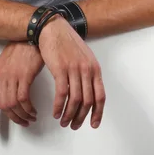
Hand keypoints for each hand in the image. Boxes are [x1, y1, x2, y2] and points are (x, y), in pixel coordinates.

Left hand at [0, 41, 44, 130]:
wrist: (32, 34)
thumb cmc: (23, 46)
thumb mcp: (9, 62)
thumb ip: (6, 76)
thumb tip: (9, 90)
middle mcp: (2, 77)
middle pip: (3, 105)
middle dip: (13, 118)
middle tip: (23, 122)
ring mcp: (12, 76)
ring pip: (13, 104)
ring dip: (22, 115)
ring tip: (31, 117)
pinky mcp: (24, 75)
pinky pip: (24, 99)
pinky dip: (29, 108)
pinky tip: (34, 110)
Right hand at [38, 15, 105, 129]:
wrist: (53, 28)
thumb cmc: (67, 42)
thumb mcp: (84, 57)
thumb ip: (88, 72)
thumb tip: (88, 90)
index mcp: (94, 69)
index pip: (100, 96)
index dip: (97, 113)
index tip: (93, 124)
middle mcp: (87, 70)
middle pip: (87, 101)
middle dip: (81, 117)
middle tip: (74, 126)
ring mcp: (74, 69)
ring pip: (75, 100)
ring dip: (69, 114)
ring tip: (63, 122)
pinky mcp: (60, 69)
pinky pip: (62, 94)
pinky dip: (59, 106)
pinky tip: (55, 112)